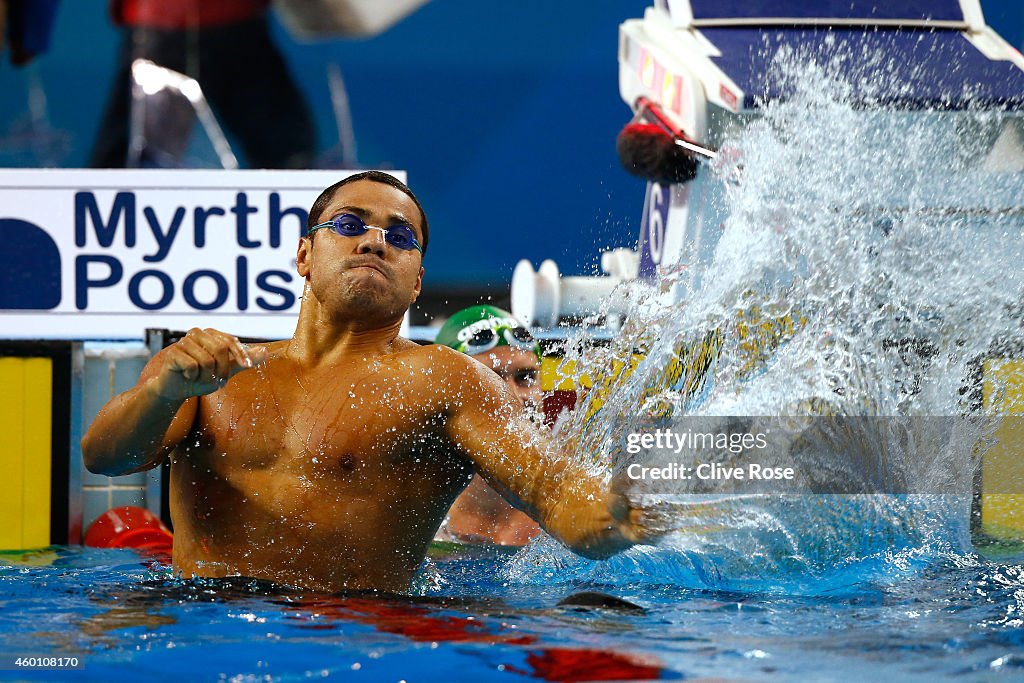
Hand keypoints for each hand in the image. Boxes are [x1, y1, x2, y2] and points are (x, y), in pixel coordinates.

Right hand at [153, 328, 267, 400]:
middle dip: (222, 370)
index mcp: (212, 334)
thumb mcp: (227, 370)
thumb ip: (244, 360)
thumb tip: (265, 351)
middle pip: (220, 349)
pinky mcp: (173, 353)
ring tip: (199, 377)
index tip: (247, 366)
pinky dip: (192, 376)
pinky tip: (187, 375)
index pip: (231, 341)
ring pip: (207, 360)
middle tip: (216, 379)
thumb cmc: (202, 378)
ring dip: (206, 376)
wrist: (178, 390)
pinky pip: (192, 366)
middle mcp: (198, 333)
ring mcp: (184, 341)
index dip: (240, 354)